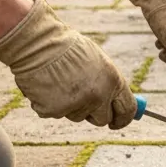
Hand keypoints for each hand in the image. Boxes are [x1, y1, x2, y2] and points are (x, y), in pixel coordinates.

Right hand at [0, 0, 136, 127]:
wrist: (38, 43)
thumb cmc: (68, 48)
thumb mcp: (98, 62)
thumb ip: (108, 83)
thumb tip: (115, 102)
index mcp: (113, 82)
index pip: (127, 110)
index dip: (122, 119)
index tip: (116, 123)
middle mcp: (98, 97)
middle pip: (102, 119)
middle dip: (95, 115)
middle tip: (85, 104)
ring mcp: (76, 105)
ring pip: (77, 116)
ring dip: (71, 106)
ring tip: (60, 83)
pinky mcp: (54, 110)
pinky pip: (55, 113)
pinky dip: (50, 103)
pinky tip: (46, 86)